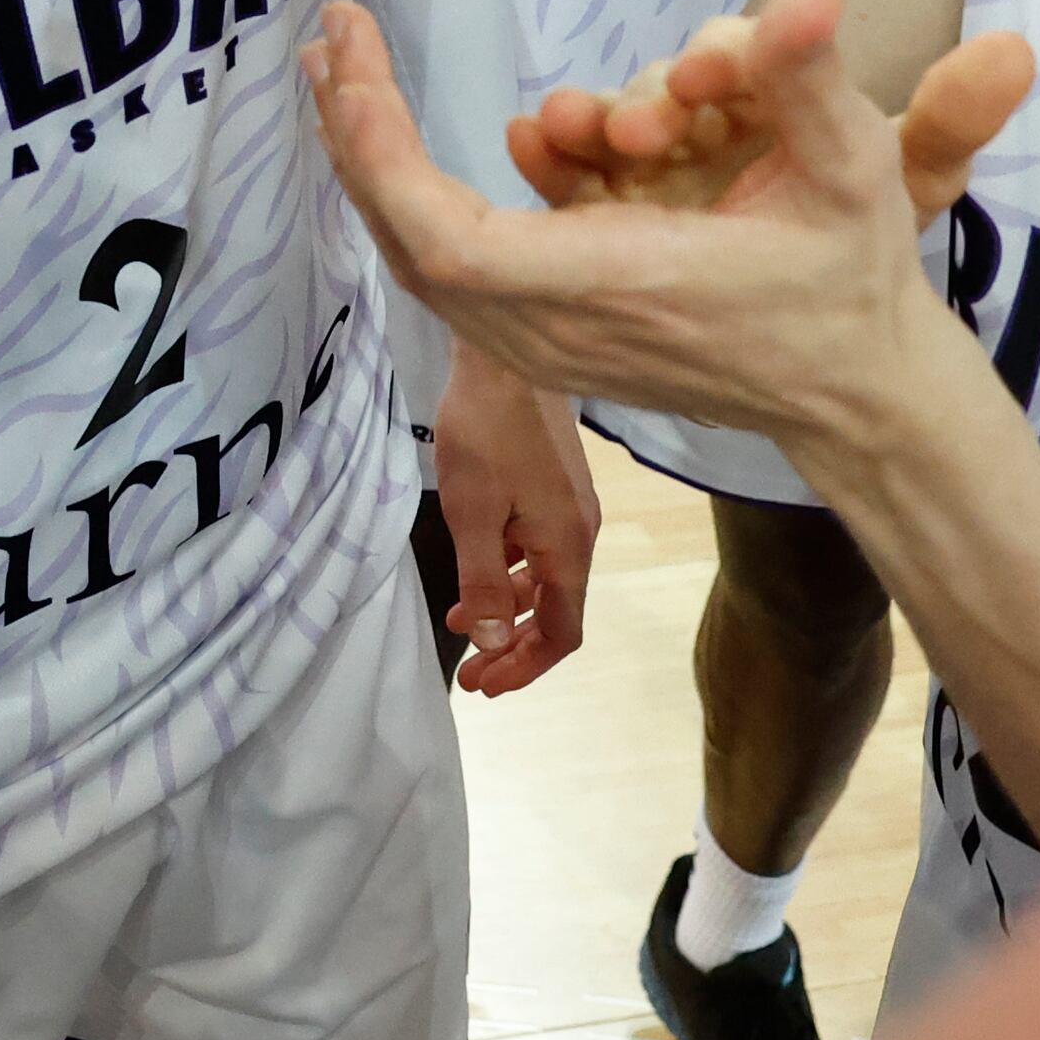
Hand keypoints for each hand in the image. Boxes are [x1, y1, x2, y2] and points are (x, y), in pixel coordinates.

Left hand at [303, 0, 1027, 447]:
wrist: (854, 396)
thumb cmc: (849, 281)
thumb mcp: (854, 173)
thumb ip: (811, 86)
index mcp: (617, 285)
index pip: (452, 241)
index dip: (387, 159)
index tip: (354, 66)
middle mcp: (559, 327)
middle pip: (411, 241)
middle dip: (360, 135)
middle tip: (331, 38)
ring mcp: (543, 344)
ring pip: (421, 257)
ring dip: (375, 162)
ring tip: (341, 69)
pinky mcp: (546, 340)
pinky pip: (452, 268)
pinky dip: (411, 197)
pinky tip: (391, 131)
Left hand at [428, 345, 597, 695]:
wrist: (504, 355)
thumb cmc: (485, 432)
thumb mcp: (472, 514)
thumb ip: (484, 582)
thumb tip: (496, 643)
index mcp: (567, 547)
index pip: (562, 631)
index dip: (526, 666)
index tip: (485, 684)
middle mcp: (580, 533)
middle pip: (556, 610)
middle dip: (514, 645)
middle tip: (471, 672)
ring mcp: (570, 507)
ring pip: (543, 578)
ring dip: (506, 607)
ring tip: (460, 622)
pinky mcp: (554, 485)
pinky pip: (536, 547)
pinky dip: (508, 569)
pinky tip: (476, 569)